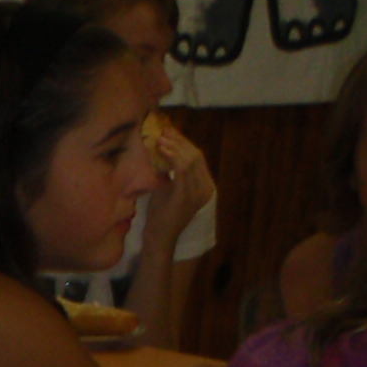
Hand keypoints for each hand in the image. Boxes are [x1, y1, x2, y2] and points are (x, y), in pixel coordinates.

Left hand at [142, 117, 215, 238]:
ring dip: (175, 146)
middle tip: (164, 130)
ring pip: (191, 159)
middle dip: (180, 141)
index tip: (170, 131)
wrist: (160, 237)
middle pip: (196, 155)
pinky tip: (162, 149)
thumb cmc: (161, 214)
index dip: (184, 142)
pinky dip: (173, 156)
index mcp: (204, 185)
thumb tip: (163, 150)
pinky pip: (183, 170)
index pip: (197, 157)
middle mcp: (206, 187)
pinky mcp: (187, 195)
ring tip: (161, 137)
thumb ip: (170, 172)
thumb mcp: (168, 188)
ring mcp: (198, 191)